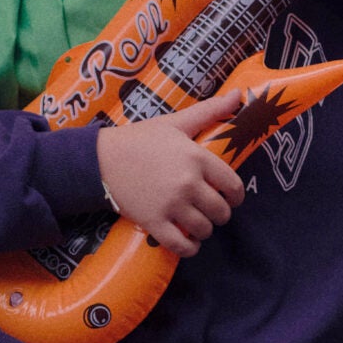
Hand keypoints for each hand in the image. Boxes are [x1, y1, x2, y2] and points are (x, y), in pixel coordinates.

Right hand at [97, 92, 244, 258]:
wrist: (101, 159)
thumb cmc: (140, 139)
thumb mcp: (176, 122)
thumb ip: (211, 110)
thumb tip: (241, 94)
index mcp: (197, 158)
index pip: (233, 185)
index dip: (235, 195)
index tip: (229, 197)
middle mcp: (188, 183)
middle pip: (221, 212)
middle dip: (220, 214)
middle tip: (210, 210)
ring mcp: (171, 205)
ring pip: (204, 229)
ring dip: (204, 230)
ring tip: (197, 224)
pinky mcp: (154, 223)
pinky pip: (181, 246)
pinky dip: (190, 249)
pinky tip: (189, 243)